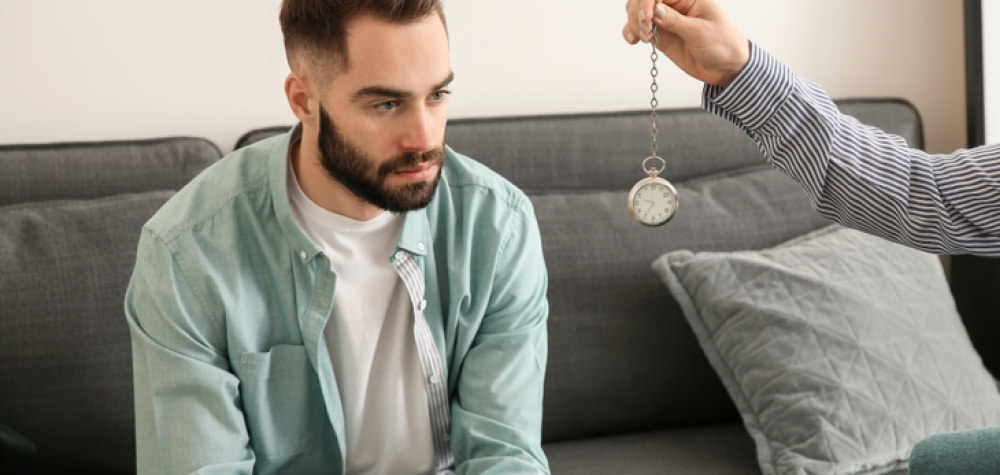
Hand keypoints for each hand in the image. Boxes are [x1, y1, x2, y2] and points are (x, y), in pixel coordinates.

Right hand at [622, 0, 749, 86]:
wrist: (727, 68)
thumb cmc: (723, 44)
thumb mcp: (701, 32)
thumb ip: (676, 21)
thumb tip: (656, 11)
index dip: (647, 2)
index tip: (647, 19)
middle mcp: (675, 5)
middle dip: (638, 13)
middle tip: (646, 31)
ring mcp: (666, 20)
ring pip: (637, 12)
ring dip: (633, 23)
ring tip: (644, 38)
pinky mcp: (661, 35)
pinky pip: (639, 29)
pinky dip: (631, 32)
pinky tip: (635, 40)